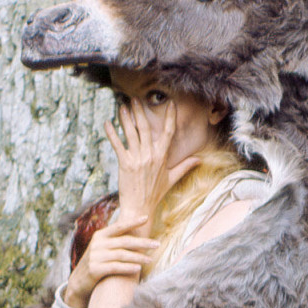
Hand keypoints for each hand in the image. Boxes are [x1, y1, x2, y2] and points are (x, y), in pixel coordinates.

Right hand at [65, 215, 159, 307]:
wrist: (79, 282)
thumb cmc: (97, 263)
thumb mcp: (102, 249)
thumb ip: (115, 242)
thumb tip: (138, 236)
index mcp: (100, 235)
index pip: (119, 226)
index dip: (133, 222)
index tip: (146, 218)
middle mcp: (97, 244)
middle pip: (124, 241)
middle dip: (142, 243)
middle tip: (157, 244)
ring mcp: (95, 256)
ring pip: (122, 255)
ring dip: (138, 257)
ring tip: (150, 260)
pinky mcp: (95, 269)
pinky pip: (115, 267)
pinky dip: (128, 268)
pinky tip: (138, 269)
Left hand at [104, 100, 199, 230]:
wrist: (140, 209)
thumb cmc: (155, 194)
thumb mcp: (172, 179)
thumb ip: (185, 166)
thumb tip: (200, 160)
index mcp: (162, 157)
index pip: (169, 132)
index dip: (170, 117)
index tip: (171, 104)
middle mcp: (151, 155)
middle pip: (146, 128)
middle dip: (140, 112)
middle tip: (135, 99)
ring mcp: (137, 159)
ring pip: (131, 134)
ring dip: (126, 119)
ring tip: (122, 106)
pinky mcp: (125, 164)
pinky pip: (118, 145)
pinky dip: (112, 134)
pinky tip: (107, 124)